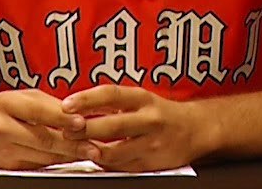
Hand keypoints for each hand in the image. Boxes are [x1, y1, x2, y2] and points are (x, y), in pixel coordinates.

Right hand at [0, 89, 95, 168]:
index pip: (38, 111)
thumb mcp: (20, 96)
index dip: (61, 118)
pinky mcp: (2, 165)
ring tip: (89, 154)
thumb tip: (76, 113)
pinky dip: (54, 162)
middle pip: (42, 139)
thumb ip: (48, 104)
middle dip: (71, 145)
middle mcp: (2, 128)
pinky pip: (34, 166)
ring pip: (41, 156)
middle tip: (93, 148)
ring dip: (67, 156)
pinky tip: (69, 159)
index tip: (81, 123)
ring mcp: (1, 150)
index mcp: (7, 104)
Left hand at [60, 85, 209, 171]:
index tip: (66, 104)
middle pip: (111, 126)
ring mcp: (151, 143)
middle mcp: (149, 119)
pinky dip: (105, 164)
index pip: (111, 94)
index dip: (86, 99)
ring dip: (91, 151)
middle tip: (65, 131)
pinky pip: (121, 167)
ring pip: (114, 152)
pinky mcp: (151, 163)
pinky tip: (97, 158)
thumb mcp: (141, 99)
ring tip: (78, 148)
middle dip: (84, 130)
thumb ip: (112, 103)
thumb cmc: (162, 113)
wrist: (195, 129)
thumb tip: (75, 107)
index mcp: (144, 98)